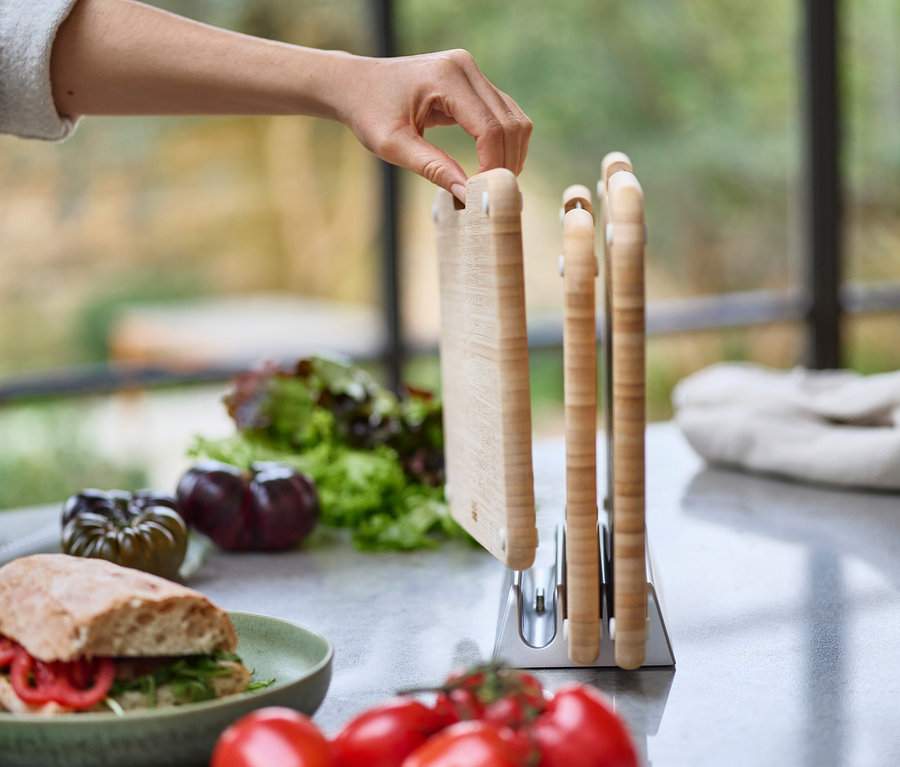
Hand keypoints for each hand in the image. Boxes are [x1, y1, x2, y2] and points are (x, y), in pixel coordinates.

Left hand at [329, 50, 532, 200]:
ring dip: (511, 153)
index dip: (492, 164)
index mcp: (446, 78)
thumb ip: (432, 168)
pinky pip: (504, 115)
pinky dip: (504, 143)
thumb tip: (468, 195)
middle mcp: (466, 68)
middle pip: (509, 123)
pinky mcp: (473, 83)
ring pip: (514, 119)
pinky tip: (490, 166)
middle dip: (506, 162)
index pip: (489, 127)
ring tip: (491, 183)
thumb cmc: (368, 112)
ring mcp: (472, 73)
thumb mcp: (393, 146)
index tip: (481, 194)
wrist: (355, 85)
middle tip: (491, 195)